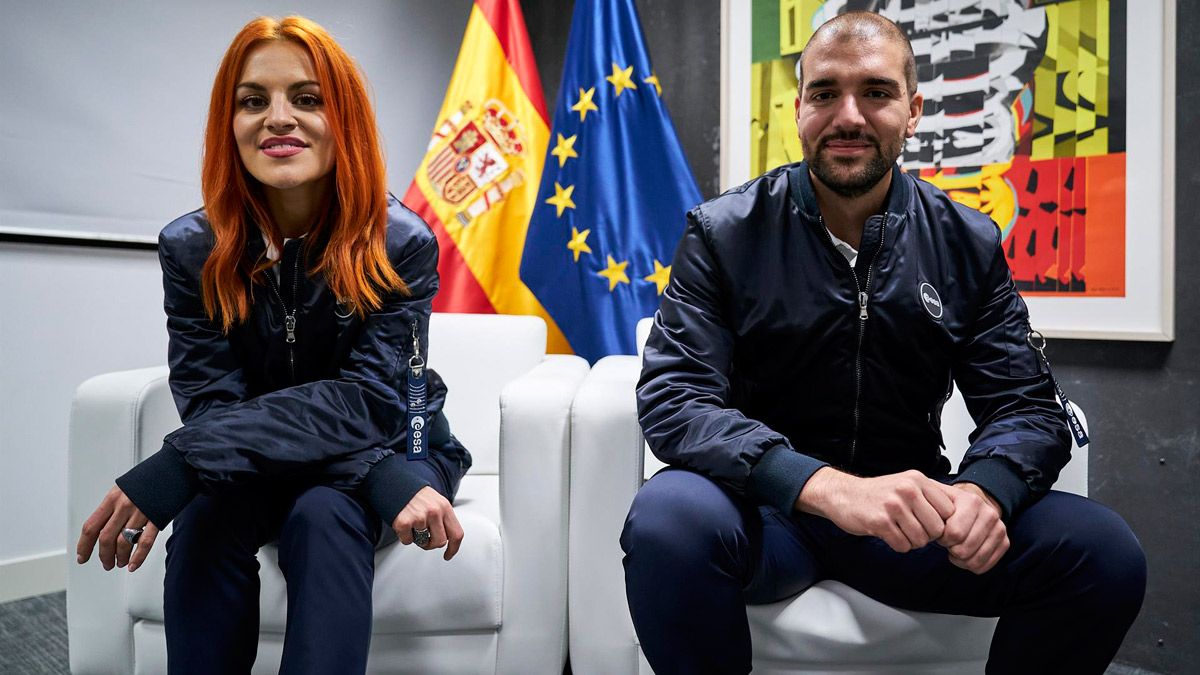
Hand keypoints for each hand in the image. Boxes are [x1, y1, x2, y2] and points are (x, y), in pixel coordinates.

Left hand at [76, 485, 159, 572]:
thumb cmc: (150, 477)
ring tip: (120, 563)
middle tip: (106, 563)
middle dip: (104, 555)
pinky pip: (145, 542)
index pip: (91, 527)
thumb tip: (103, 526)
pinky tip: (133, 564)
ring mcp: (141, 513)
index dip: (84, 546)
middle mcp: (124, 506)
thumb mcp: (124, 488)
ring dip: (119, 557)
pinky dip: (138, 557)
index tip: (81, 556)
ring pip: (123, 543)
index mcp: (112, 498)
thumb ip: (113, 506)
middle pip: (105, 538)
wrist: (174, 468)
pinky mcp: (156, 518)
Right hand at [392, 486, 463, 560]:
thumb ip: (443, 518)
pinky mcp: (405, 522)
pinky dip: (404, 536)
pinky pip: (407, 541)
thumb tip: (448, 537)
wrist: (395, 482)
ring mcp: (420, 517)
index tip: (448, 554)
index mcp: (445, 507)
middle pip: (440, 542)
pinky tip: (404, 524)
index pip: (456, 533)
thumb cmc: (415, 494)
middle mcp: (434, 512)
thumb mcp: (436, 501)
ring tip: (413, 525)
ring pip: (423, 543)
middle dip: (431, 544)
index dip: (454, 548)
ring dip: (417, 538)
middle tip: (424, 537)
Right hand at [796, 468, 955, 552]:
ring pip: (921, 540)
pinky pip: (903, 545)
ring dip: (911, 542)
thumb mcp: (907, 484)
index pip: (949, 512)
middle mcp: (907, 490)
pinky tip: (888, 534)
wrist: (843, 495)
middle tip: (912, 529)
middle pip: (937, 529)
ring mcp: (893, 506)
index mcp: (918, 480)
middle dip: (927, 536)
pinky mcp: (880, 522)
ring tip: (899, 530)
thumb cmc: (878, 494)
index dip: (941, 523)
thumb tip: (957, 521)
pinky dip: (898, 545)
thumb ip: (930, 497)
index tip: (928, 524)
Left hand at [937, 483, 1007, 574]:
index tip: (940, 533)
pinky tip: (964, 555)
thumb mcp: (936, 500)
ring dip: (960, 559)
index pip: (954, 533)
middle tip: (947, 543)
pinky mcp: (1005, 542)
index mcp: (972, 501)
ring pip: (974, 561)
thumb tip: (925, 523)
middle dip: (951, 549)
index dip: (942, 538)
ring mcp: (999, 528)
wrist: (972, 503)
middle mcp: (989, 514)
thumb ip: (929, 507)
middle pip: (964, 550)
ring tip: (954, 548)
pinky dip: (970, 565)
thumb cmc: (948, 505)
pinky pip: (984, 566)